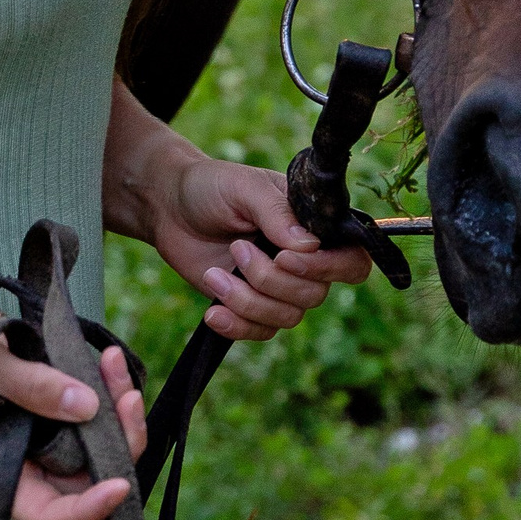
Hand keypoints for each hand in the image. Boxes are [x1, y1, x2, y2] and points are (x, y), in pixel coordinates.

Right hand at [0, 298, 149, 519]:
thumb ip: (32, 387)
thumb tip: (87, 407)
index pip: (47, 514)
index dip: (86, 510)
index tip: (119, 486)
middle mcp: (25, 461)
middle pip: (86, 480)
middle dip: (118, 446)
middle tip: (128, 399)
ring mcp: (43, 436)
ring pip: (98, 445)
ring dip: (119, 413)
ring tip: (114, 366)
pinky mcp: (56, 410)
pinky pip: (96, 414)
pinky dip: (110, 391)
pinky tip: (109, 359)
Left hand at [142, 152, 374, 342]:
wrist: (169, 207)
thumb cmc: (212, 188)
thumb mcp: (244, 188)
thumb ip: (277, 212)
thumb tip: (308, 246)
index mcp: (314, 226)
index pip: (351, 260)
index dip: (327, 268)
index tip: (285, 258)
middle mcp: (305, 260)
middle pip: (314, 294)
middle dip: (271, 280)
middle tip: (236, 249)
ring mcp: (279, 286)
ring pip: (287, 317)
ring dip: (247, 301)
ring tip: (213, 275)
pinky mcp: (252, 306)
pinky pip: (261, 332)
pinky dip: (236, 325)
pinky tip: (212, 312)